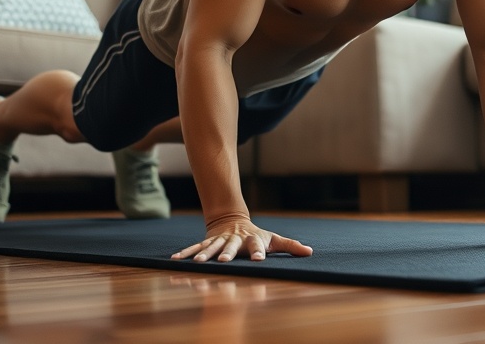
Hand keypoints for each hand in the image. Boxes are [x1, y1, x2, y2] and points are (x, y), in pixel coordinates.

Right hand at [171, 214, 313, 262]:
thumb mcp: (274, 239)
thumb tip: (310, 252)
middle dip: (227, 254)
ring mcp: (219, 240)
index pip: (257, 246)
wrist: (232, 220)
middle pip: (231, 247)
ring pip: (211, 247)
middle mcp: (235, 240)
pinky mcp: (207, 242)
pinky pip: (195, 247)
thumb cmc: (256, 236)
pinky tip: (174, 260)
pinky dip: (185, 253)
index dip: (259, 252)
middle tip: (224, 262)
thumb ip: (290, 246)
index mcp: (252, 240)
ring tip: (197, 263)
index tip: (260, 260)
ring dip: (204, 255)